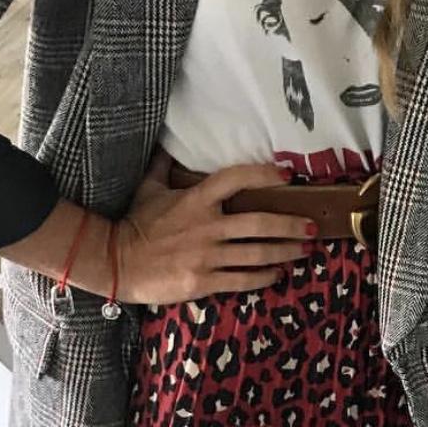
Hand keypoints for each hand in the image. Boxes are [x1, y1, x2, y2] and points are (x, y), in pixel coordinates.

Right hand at [115, 150, 316, 305]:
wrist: (116, 262)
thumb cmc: (135, 223)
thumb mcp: (148, 188)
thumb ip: (163, 167)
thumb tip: (167, 145)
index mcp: (195, 199)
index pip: (235, 179)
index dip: (264, 175)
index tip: (286, 176)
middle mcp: (207, 227)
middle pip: (260, 223)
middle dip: (291, 225)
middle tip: (311, 226)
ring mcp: (207, 256)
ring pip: (257, 253)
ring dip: (285, 252)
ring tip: (303, 250)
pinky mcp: (203, 281)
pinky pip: (242, 279)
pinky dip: (264, 277)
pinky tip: (277, 274)